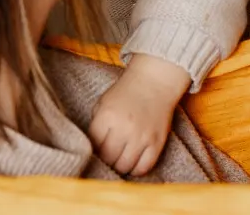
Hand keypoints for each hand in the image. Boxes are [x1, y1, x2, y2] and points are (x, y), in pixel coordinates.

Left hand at [88, 54, 190, 176]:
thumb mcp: (104, 103)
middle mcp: (124, 128)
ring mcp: (141, 137)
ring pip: (124, 167)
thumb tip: (93, 150)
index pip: (94, 146)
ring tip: (121, 156)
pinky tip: (134, 160)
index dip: (95, 148)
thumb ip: (96, 125)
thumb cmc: (126, 92)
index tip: (99, 146)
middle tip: (110, 152)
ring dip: (120, 165)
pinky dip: (137, 169)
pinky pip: (143, 168)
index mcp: (107, 116)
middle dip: (107, 158)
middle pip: (108, 159)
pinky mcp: (156, 143)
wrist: (154, 81)